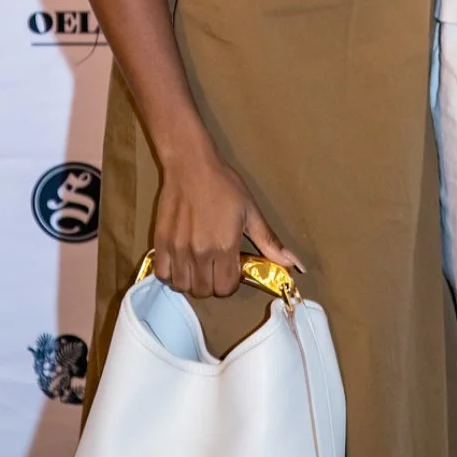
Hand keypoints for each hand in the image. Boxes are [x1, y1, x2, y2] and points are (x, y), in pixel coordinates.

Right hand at [152, 146, 302, 297]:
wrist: (191, 166)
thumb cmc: (224, 185)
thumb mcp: (251, 212)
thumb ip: (269, 243)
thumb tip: (296, 264)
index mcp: (224, 247)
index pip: (225, 288)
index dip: (231, 282)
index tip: (232, 268)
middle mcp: (199, 253)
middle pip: (204, 291)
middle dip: (212, 283)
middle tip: (215, 265)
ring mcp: (177, 249)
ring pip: (182, 286)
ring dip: (192, 281)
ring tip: (198, 264)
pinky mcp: (160, 242)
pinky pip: (162, 274)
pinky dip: (171, 273)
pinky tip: (180, 261)